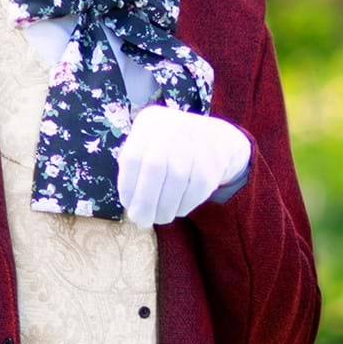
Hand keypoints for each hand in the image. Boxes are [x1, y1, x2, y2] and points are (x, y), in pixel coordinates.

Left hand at [117, 105, 251, 226]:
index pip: (132, 158)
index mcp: (150, 122)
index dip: (128, 186)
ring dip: (165, 208)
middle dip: (146, 201)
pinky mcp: (213, 163)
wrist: (215, 139)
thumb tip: (131, 202)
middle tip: (142, 220)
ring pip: (177, 182)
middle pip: (155, 168)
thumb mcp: (148, 144)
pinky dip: (183, 206)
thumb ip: (136, 167)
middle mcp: (173, 128)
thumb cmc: (170, 148)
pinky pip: (195, 191)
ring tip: (160, 217)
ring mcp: (196, 144)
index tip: (128, 204)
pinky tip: (177, 208)